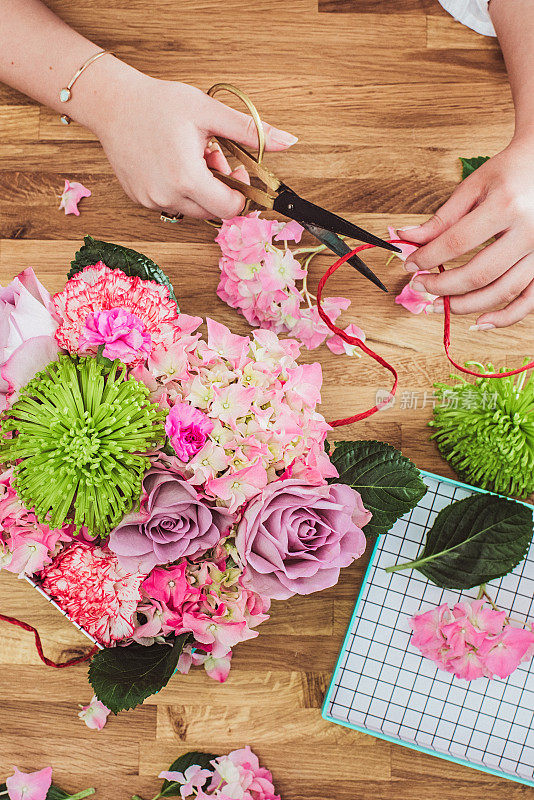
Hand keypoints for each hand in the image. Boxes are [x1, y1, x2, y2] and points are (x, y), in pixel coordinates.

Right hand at [95, 70, 296, 218]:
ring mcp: (151, 201)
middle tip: (212, 156)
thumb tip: (289, 142)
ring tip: (192, 158)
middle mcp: (167, 196)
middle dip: (221, 189)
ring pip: (193, 210)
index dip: (240, 193)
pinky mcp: (139, 199)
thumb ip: (250, 131)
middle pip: (213, 211)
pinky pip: (172, 204)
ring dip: (201, 190)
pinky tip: (171, 163)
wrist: (112, 104)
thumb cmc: (158, 103)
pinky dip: (179, 190)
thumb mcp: (209, 112)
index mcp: (187, 178)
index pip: (230, 208)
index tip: (237, 169)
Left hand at [398, 136, 533, 328]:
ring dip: (467, 305)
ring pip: (501, 291)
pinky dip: (506, 317)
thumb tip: (406, 239)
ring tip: (441, 304)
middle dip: (443, 286)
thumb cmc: (511, 173)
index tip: (410, 265)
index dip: (428, 258)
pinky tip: (481, 322)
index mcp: (506, 206)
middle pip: (478, 273)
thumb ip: (441, 218)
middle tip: (420, 286)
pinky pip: (529, 301)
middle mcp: (529, 232)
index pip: (457, 242)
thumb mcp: (474, 187)